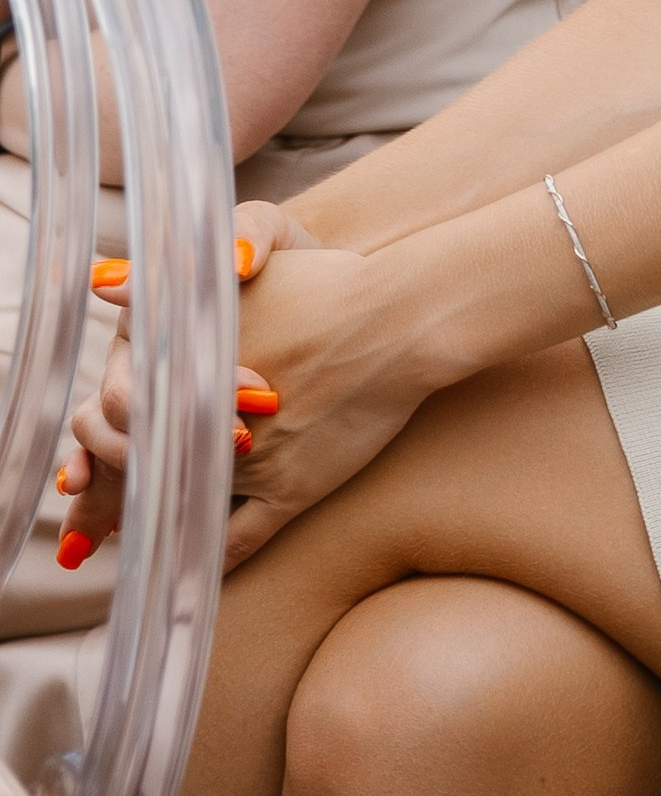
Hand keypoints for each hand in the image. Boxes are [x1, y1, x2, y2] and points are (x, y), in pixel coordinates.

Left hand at [69, 208, 428, 571]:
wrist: (402, 318)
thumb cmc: (327, 287)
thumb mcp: (240, 272)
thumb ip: (165, 284)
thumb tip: (98, 286)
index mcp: (186, 365)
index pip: (109, 415)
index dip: (94, 441)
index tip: (84, 462)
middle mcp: (207, 417)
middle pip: (139, 465)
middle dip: (112, 489)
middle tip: (95, 512)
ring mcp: (248, 461)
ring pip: (180, 501)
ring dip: (157, 517)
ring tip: (137, 530)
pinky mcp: (289, 491)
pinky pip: (233, 541)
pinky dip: (206, 556)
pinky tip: (193, 561)